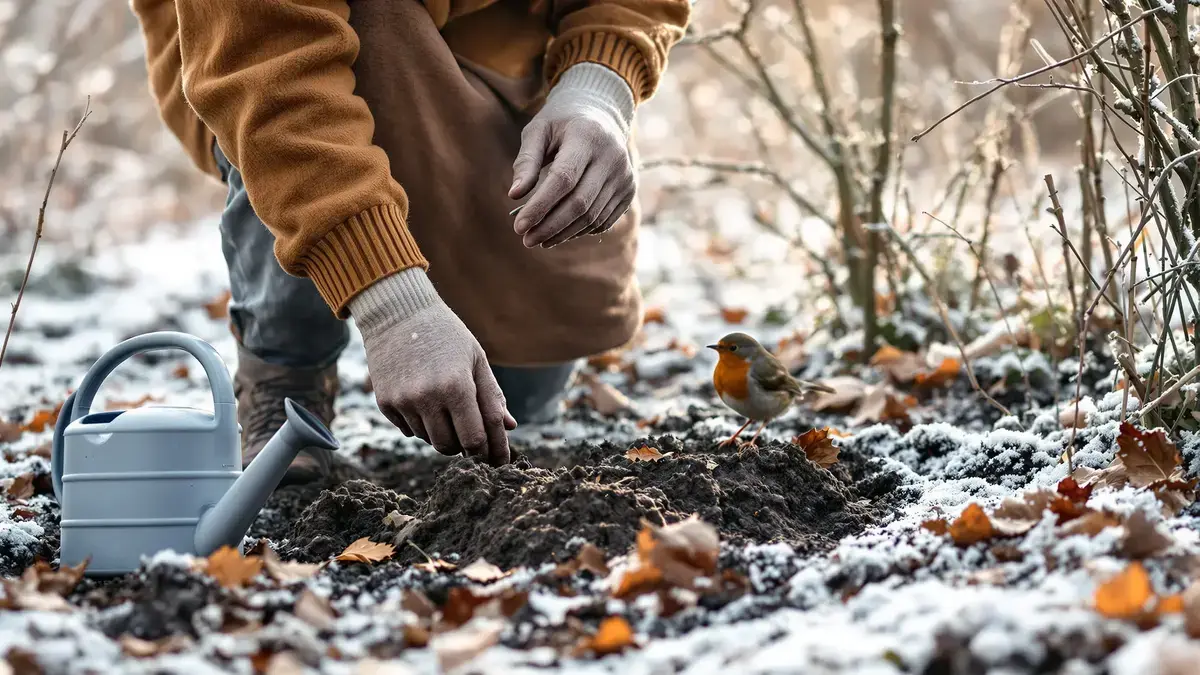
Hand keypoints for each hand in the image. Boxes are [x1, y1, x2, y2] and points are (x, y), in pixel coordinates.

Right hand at [351, 270, 515, 465]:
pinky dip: (422, 425)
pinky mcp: (385, 403)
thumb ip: (492, 396)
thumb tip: (508, 428)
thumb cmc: (446, 335)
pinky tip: (425, 401)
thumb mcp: (476, 359)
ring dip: (443, 433)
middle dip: (465, 445)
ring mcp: (402, 402)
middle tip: (471, 432)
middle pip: (450, 447)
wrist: (397, 313)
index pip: (476, 438)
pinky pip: (409, 431)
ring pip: (429, 440)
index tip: (498, 462)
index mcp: (456, 386)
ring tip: (446, 406)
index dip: (490, 453)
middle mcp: (427, 398)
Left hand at [509, 64, 635, 247]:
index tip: (519, 226)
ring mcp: (624, 175)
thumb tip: (515, 195)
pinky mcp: (629, 190)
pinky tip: (560, 232)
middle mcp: (612, 157)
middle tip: (526, 240)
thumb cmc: (562, 123)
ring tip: (539, 239)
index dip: (540, 206)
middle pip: (580, 203)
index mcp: (587, 136)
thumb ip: (526, 161)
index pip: (563, 179)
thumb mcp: (538, 131)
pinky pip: (603, 220)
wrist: (602, 114)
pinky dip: (579, 230)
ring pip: (592, 216)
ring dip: (563, 233)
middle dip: (550, 226)